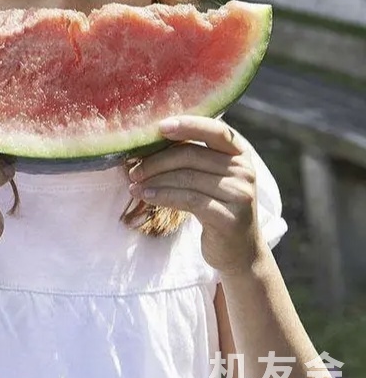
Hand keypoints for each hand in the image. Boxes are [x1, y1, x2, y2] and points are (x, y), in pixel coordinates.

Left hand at [128, 117, 263, 275]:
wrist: (240, 252)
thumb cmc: (216, 207)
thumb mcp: (211, 178)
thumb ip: (194, 157)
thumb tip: (150, 141)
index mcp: (240, 153)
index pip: (215, 130)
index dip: (188, 125)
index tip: (160, 127)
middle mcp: (244, 170)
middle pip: (191, 155)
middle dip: (157, 160)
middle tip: (133, 169)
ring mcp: (240, 194)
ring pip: (186, 177)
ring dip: (154, 179)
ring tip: (134, 184)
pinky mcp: (229, 217)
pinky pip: (188, 199)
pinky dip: (162, 195)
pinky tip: (146, 195)